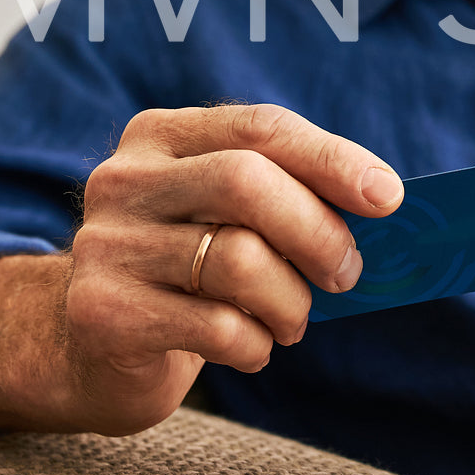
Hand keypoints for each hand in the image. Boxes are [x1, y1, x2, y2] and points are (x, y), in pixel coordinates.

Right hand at [0, 104, 399, 436]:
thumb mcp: (223, 214)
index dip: (332, 159)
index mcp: (159, 135)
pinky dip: (256, 345)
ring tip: (292, 320)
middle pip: (247, 183)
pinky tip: (250, 347)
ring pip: (238, 260)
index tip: (388, 197)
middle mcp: (122, 179)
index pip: (258, 128)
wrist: (86, 345)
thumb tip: (382, 204)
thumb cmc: (185, 270)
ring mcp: (106, 245)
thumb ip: (285, 194)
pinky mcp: (102, 312)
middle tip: (348, 274)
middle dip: (318, 232)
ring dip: (291, 302)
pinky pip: (216, 326)